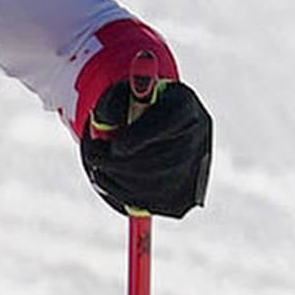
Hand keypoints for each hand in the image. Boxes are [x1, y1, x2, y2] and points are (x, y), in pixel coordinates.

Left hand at [73, 21, 211, 219]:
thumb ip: (115, 98)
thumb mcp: (120, 91)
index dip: (138, 141)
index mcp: (185, 108)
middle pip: (164, 160)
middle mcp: (198, 135)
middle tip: (96, 163)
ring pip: (160, 183)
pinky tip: (113, 189)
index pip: (168, 127)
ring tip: (98, 173)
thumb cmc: (129, 100)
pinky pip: (162, 202)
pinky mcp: (188, 185)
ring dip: (123, 183)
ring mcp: (195, 161)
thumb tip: (104, 113)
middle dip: (123, 166)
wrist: (150, 112)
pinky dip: (134, 200)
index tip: (111, 149)